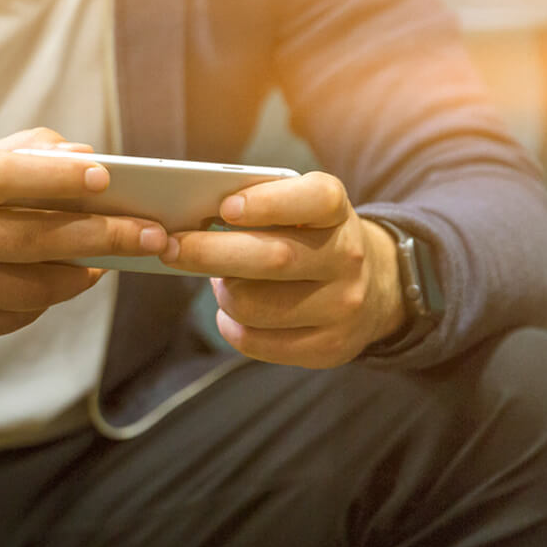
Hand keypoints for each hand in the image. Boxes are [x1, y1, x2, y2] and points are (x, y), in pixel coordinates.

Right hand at [0, 129, 169, 343]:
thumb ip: (26, 155)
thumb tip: (88, 158)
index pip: (4, 178)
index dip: (57, 178)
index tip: (107, 177)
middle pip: (34, 240)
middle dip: (102, 236)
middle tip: (151, 234)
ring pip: (35, 288)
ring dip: (81, 275)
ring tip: (105, 261)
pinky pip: (18, 316)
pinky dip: (47, 299)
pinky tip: (60, 282)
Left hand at [160, 171, 405, 367]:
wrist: (375, 288)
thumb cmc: (310, 240)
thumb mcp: (301, 212)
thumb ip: (258, 207)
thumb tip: (191, 222)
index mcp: (337, 212)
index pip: (314, 200)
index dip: (267, 203)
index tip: (225, 208)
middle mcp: (348, 257)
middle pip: (272, 258)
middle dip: (210, 253)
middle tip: (171, 247)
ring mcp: (343, 306)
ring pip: (255, 305)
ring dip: (222, 293)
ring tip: (220, 282)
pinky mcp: (329, 347)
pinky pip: (258, 342)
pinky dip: (231, 326)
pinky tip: (232, 314)